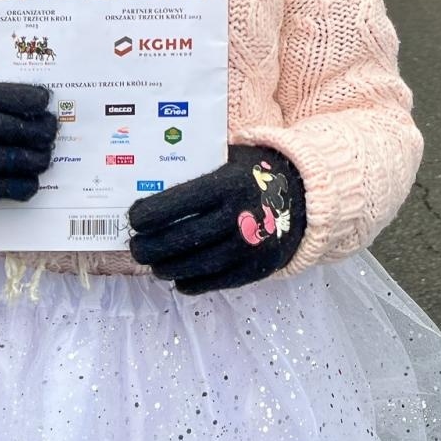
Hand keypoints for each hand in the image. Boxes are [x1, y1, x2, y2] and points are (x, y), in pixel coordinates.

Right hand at [0, 81, 57, 218]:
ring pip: (5, 160)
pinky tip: (30, 183)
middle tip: (52, 132)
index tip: (45, 100)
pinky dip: (20, 186)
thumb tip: (36, 102)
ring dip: (34, 159)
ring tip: (45, 158)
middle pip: (4, 128)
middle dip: (36, 130)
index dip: (22, 97)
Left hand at [128, 144, 305, 293]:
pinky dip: (192, 282)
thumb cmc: (255, 173)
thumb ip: (198, 166)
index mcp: (229, 183)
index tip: (134, 218)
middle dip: (149, 247)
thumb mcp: (230, 158)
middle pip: (180, 239)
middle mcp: (239, 216)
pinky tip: (179, 277)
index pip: (177, 204)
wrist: (306, 197)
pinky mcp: (257, 269)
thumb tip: (149, 178)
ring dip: (166, 267)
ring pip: (194, 266)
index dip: (148, 215)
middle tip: (136, 247)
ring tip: (154, 263)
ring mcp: (250, 247)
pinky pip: (215, 282)